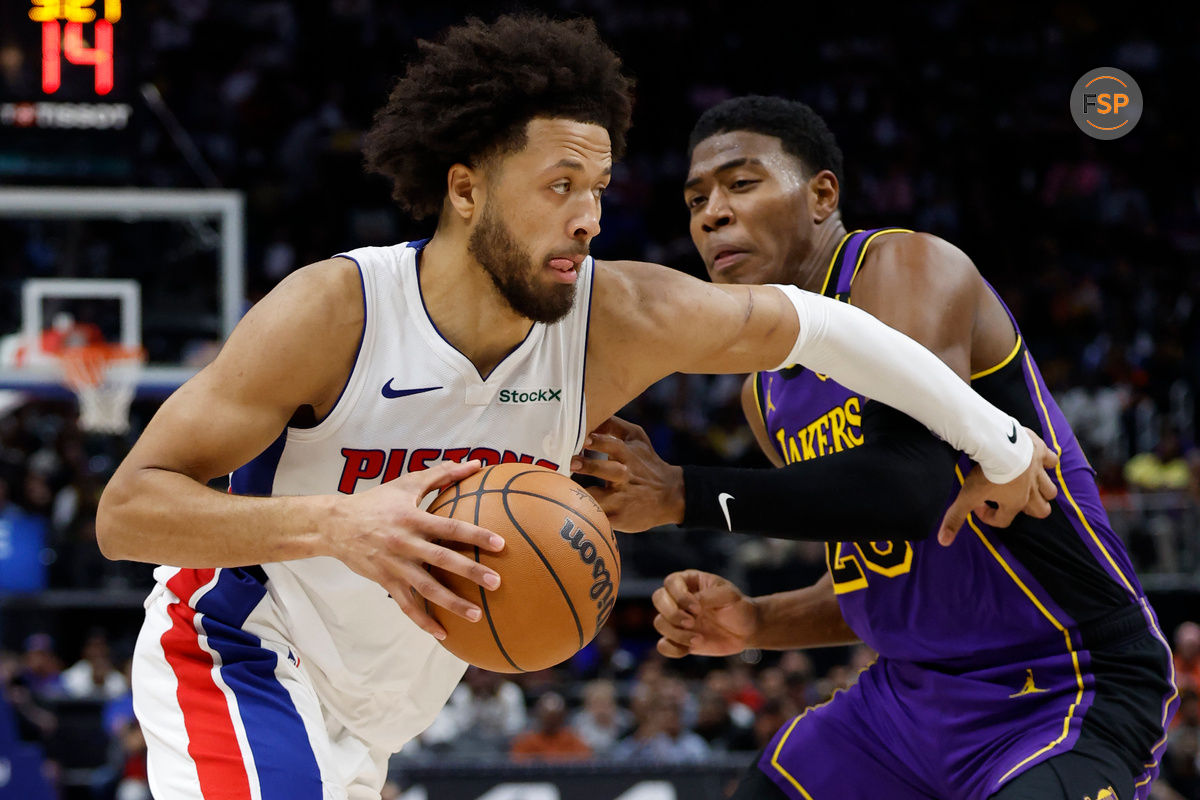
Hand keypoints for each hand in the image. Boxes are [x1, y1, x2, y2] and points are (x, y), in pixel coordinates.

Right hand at [325, 459, 505, 639]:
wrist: (335, 524)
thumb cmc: (376, 501)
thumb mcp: (406, 483)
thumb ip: (442, 474)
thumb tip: (475, 464)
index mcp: (412, 518)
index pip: (449, 527)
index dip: (474, 535)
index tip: (499, 544)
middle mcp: (404, 543)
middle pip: (442, 560)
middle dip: (470, 572)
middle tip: (496, 583)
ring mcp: (394, 565)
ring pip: (426, 588)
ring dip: (453, 603)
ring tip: (478, 615)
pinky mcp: (385, 581)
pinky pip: (407, 605)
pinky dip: (424, 620)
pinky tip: (443, 633)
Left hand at [570, 417, 683, 531]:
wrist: (671, 494)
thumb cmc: (646, 462)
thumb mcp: (637, 438)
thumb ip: (613, 425)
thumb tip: (589, 411)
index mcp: (628, 455)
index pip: (613, 445)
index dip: (598, 442)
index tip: (584, 439)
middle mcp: (625, 476)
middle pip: (607, 470)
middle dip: (589, 466)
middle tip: (571, 463)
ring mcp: (621, 499)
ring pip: (599, 498)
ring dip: (582, 494)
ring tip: (564, 490)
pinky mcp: (618, 518)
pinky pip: (598, 518)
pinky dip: (585, 515)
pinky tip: (569, 513)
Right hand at [652, 570, 758, 657]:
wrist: (747, 629)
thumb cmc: (738, 606)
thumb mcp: (729, 595)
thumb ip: (708, 596)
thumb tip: (691, 604)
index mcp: (689, 582)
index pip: (671, 582)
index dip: (679, 596)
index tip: (698, 608)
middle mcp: (678, 599)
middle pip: (658, 599)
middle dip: (672, 613)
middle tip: (692, 622)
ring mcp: (677, 620)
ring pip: (659, 623)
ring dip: (676, 633)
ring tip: (698, 639)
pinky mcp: (679, 640)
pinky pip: (663, 646)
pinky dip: (673, 649)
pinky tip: (691, 648)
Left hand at [938, 428, 1059, 544]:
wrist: (1001, 445)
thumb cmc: (986, 473)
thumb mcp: (967, 496)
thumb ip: (955, 518)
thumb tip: (943, 541)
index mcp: (1014, 503)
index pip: (1004, 521)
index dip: (987, 517)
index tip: (976, 507)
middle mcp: (1031, 491)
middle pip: (1041, 510)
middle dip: (1030, 509)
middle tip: (1012, 499)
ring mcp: (1039, 473)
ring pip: (1050, 490)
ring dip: (1042, 489)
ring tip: (1026, 483)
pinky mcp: (1042, 453)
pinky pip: (1052, 461)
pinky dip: (1047, 462)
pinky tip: (1036, 460)